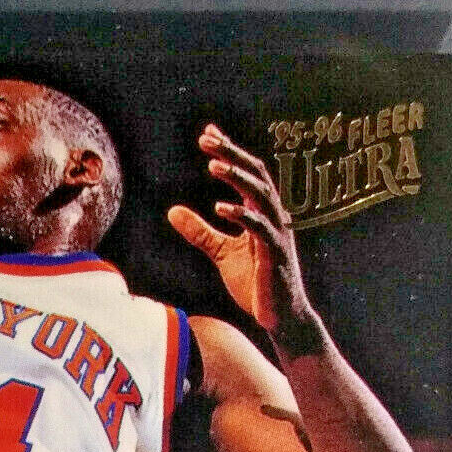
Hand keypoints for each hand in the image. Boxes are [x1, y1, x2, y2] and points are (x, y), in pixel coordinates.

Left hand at [168, 124, 313, 341]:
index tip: (207, 133)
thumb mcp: (222, 253)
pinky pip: (260, 229)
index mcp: (262, 213)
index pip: (247, 173)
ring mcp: (277, 235)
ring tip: (212, 164)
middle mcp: (274, 217)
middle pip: (255, 175)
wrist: (280, 318)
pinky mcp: (276, 255)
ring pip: (261, 195)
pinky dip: (242, 215)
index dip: (230, 151)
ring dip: (237, 177)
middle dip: (231, 154)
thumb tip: (172, 210)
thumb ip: (200, 231)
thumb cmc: (256, 284)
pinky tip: (220, 207)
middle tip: (206, 138)